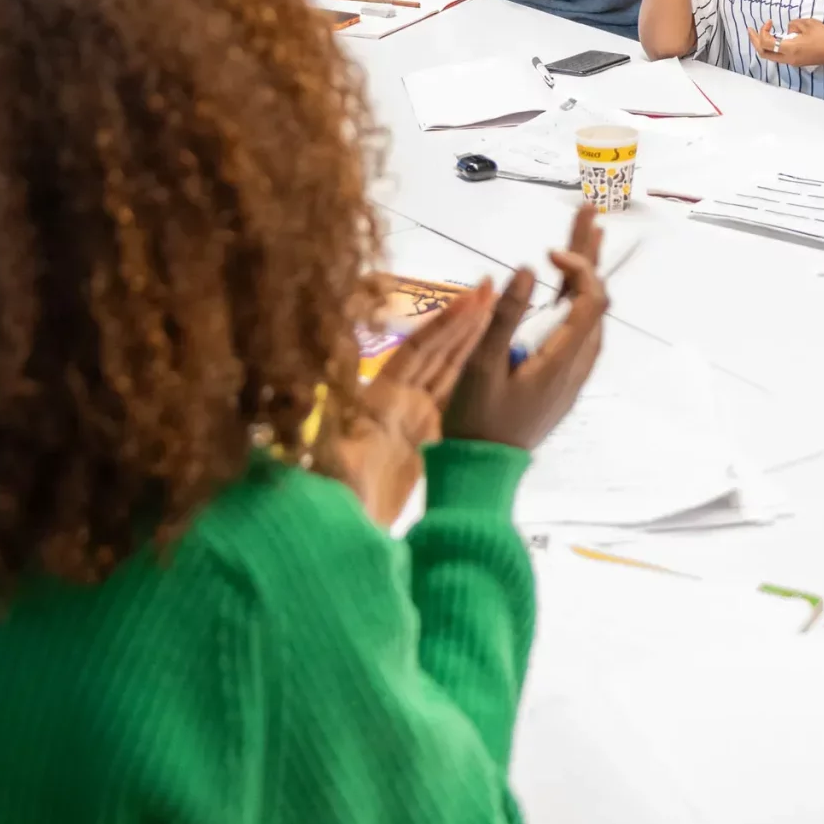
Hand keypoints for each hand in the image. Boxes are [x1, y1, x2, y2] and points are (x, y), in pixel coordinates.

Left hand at [326, 281, 494, 523]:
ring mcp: (410, 422)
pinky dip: (469, 381)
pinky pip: (450, 403)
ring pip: (446, 374)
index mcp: (379, 399)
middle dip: (462, 322)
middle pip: (435, 354)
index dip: (444, 325)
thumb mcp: (328, 453)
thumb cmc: (333, 494)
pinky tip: (488, 367)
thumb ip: (331, 418)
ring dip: (470, 344)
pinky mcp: (422, 444)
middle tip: (492, 289)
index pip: (417, 351)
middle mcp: (396, 403)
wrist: (336, 533)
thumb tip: (327, 377)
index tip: (471, 299)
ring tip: (496, 314)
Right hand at [445, 206, 609, 450]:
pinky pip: (575, 330)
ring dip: (583, 274)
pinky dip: (573, 299)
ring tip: (583, 237)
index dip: (577, 266)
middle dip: (588, 253)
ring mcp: (571, 372)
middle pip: (593, 298)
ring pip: (586, 313)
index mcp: (563, 357)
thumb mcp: (482, 366)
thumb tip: (528, 269)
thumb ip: (505, 316)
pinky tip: (563, 288)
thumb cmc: (477, 421)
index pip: (590, 298)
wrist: (482, 470)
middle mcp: (577, 363)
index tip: (546, 254)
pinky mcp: (559, 379)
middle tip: (588, 211)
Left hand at [750, 16, 823, 67]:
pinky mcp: (797, 62)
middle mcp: (788, 59)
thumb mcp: (809, 24)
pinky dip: (772, 48)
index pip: (766, 43)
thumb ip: (793, 24)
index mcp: (789, 49)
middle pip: (763, 53)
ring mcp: (792, 62)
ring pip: (770, 56)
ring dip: (763, 45)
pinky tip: (774, 39)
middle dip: (754, 41)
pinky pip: (779, 56)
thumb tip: (787, 29)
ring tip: (760, 34)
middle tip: (750, 30)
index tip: (770, 21)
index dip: (763, 31)